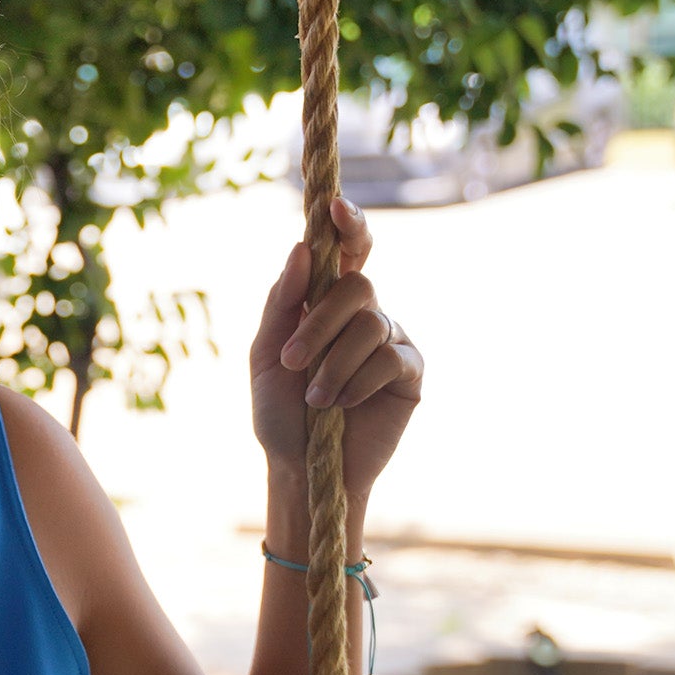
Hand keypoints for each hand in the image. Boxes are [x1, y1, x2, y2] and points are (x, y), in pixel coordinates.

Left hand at [249, 196, 424, 505]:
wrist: (301, 468)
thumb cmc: (279, 413)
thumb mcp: (265, 355)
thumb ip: (282, 302)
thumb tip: (302, 247)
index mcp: (325, 302)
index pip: (346, 251)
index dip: (348, 224)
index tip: (335, 207)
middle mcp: (362, 314)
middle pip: (357, 285)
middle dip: (319, 322)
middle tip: (291, 361)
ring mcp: (390, 340)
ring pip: (371, 324)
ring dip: (333, 364)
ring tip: (315, 400)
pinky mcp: (409, 373)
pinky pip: (390, 357)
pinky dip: (357, 381)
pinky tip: (342, 405)